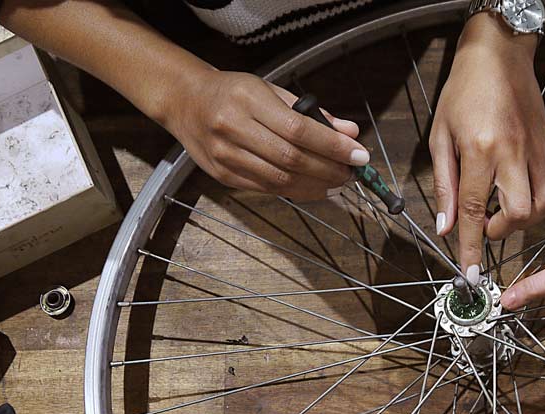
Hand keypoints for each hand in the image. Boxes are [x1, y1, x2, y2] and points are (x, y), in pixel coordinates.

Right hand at [165, 69, 368, 198]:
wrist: (185, 102)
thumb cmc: (233, 93)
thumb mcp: (271, 90)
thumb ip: (311, 112)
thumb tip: (349, 132)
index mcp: (248, 100)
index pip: (299, 130)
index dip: (333, 146)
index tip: (359, 155)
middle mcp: (233, 128)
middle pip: (291, 159)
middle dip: (329, 170)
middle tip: (351, 173)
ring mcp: (225, 155)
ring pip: (280, 180)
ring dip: (316, 186)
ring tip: (337, 183)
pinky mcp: (223, 176)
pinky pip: (267, 189)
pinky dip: (296, 192)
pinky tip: (313, 188)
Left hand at [430, 13, 544, 277]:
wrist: (495, 54)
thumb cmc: (462, 92)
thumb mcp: (440, 137)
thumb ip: (444, 185)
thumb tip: (446, 228)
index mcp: (481, 152)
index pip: (475, 212)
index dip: (471, 249)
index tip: (470, 277)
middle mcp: (514, 154)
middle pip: (519, 214)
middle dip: (501, 232)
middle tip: (486, 224)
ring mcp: (539, 149)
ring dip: (529, 218)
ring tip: (509, 209)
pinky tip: (541, 190)